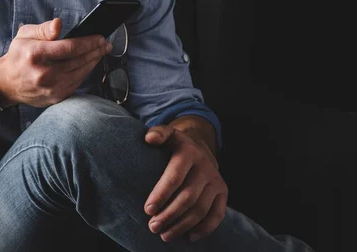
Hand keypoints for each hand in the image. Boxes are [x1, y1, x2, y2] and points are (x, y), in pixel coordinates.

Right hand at [0, 18, 111, 107]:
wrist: (7, 83)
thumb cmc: (18, 56)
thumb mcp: (25, 35)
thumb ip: (44, 29)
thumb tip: (58, 24)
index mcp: (35, 54)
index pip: (70, 48)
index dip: (89, 42)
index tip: (100, 37)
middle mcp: (44, 73)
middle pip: (78, 61)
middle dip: (96, 51)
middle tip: (106, 44)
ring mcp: (50, 88)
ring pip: (81, 73)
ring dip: (94, 61)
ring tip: (101, 52)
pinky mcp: (55, 98)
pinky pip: (76, 83)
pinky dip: (85, 72)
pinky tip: (90, 64)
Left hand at [143, 124, 226, 242]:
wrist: (200, 145)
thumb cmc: (175, 144)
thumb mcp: (167, 133)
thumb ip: (157, 133)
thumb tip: (149, 139)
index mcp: (188, 152)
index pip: (175, 177)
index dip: (161, 195)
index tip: (147, 210)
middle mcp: (205, 166)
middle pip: (187, 197)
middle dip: (169, 215)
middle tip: (152, 226)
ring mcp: (216, 180)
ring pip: (200, 209)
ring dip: (182, 225)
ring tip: (164, 235)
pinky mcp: (223, 192)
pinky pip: (217, 215)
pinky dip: (204, 229)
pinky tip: (189, 237)